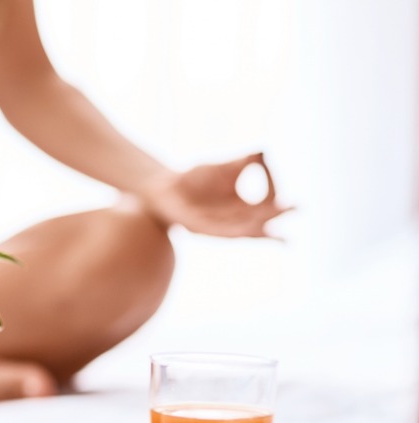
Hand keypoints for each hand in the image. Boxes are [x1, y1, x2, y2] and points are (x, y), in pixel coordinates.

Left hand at [136, 153, 291, 238]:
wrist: (163, 188)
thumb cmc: (194, 179)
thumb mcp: (224, 168)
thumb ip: (242, 162)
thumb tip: (262, 152)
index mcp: (243, 207)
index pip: (267, 203)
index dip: (275, 192)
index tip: (275, 174)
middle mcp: (233, 220)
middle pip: (259, 220)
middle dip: (276, 215)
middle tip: (297, 208)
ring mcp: (216, 226)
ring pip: (241, 230)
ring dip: (256, 229)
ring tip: (275, 230)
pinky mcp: (197, 228)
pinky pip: (217, 232)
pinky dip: (230, 231)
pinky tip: (242, 232)